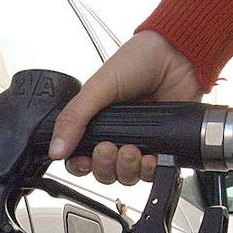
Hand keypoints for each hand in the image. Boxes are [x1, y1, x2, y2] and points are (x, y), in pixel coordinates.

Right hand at [48, 30, 203, 183]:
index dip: (79, 165)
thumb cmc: (137, 62)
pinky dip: (149, 171)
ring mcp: (139, 142)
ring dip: (126, 169)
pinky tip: (150, 158)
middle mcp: (116, 136)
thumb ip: (74, 118)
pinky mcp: (162, 148)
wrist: (177, 57)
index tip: (83, 160)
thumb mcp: (97, 87)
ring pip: (126, 176)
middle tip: (108, 148)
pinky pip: (151, 173)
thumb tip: (55, 148)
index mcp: (94, 122)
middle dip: (104, 166)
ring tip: (132, 150)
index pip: (79, 157)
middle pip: (102, 172)